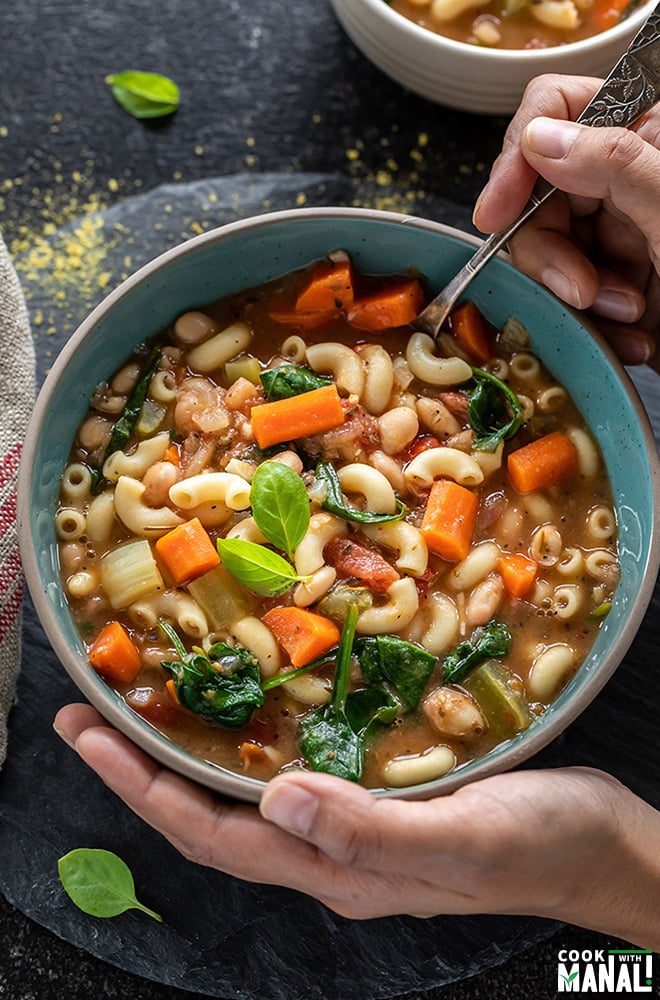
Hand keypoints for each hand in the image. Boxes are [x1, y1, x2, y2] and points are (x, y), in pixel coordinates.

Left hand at [54, 703, 659, 947]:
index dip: (142, 788)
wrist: (599, 848)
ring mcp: (356, 828)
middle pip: (212, 817)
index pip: (213, 834)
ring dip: (190, 754)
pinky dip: (256, 742)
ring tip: (152, 704)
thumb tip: (273, 798)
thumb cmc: (540, 843)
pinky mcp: (382, 798)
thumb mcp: (460, 838)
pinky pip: (296, 773)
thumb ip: (367, 830)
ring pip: (247, 796)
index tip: (90, 736)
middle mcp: (332, 853)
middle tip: (93, 712)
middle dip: (144, 768)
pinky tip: (255, 708)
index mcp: (338, 871)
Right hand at [473, 74, 659, 373]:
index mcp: (650, 132)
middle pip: (539, 192)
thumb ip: (614, 163)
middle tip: (581, 291)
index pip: (559, 108)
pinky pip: (570, 299)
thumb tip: (541, 138)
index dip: (519, 154)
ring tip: (627, 315)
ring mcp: (622, 232)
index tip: (496, 212)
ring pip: (549, 253)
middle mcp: (629, 177)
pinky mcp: (616, 284)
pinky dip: (593, 325)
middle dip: (551, 250)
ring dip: (577, 297)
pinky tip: (631, 337)